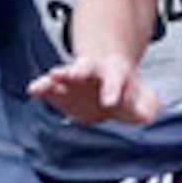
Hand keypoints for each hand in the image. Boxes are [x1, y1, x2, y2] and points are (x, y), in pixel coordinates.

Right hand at [29, 50, 159, 126]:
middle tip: (71, 74)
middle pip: (86, 68)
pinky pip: (48, 86)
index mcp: (115, 74)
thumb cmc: (127, 93)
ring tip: (49, 77)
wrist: (108, 84)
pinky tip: (33, 89)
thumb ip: (148, 107)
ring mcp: (74, 78)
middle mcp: (93, 72)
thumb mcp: (143, 100)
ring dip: (56, 76)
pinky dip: (41, 87)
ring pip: (64, 73)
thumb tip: (147, 114)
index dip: (113, 90)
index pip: (115, 80)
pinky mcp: (60, 88)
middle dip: (78, 71)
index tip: (110, 102)